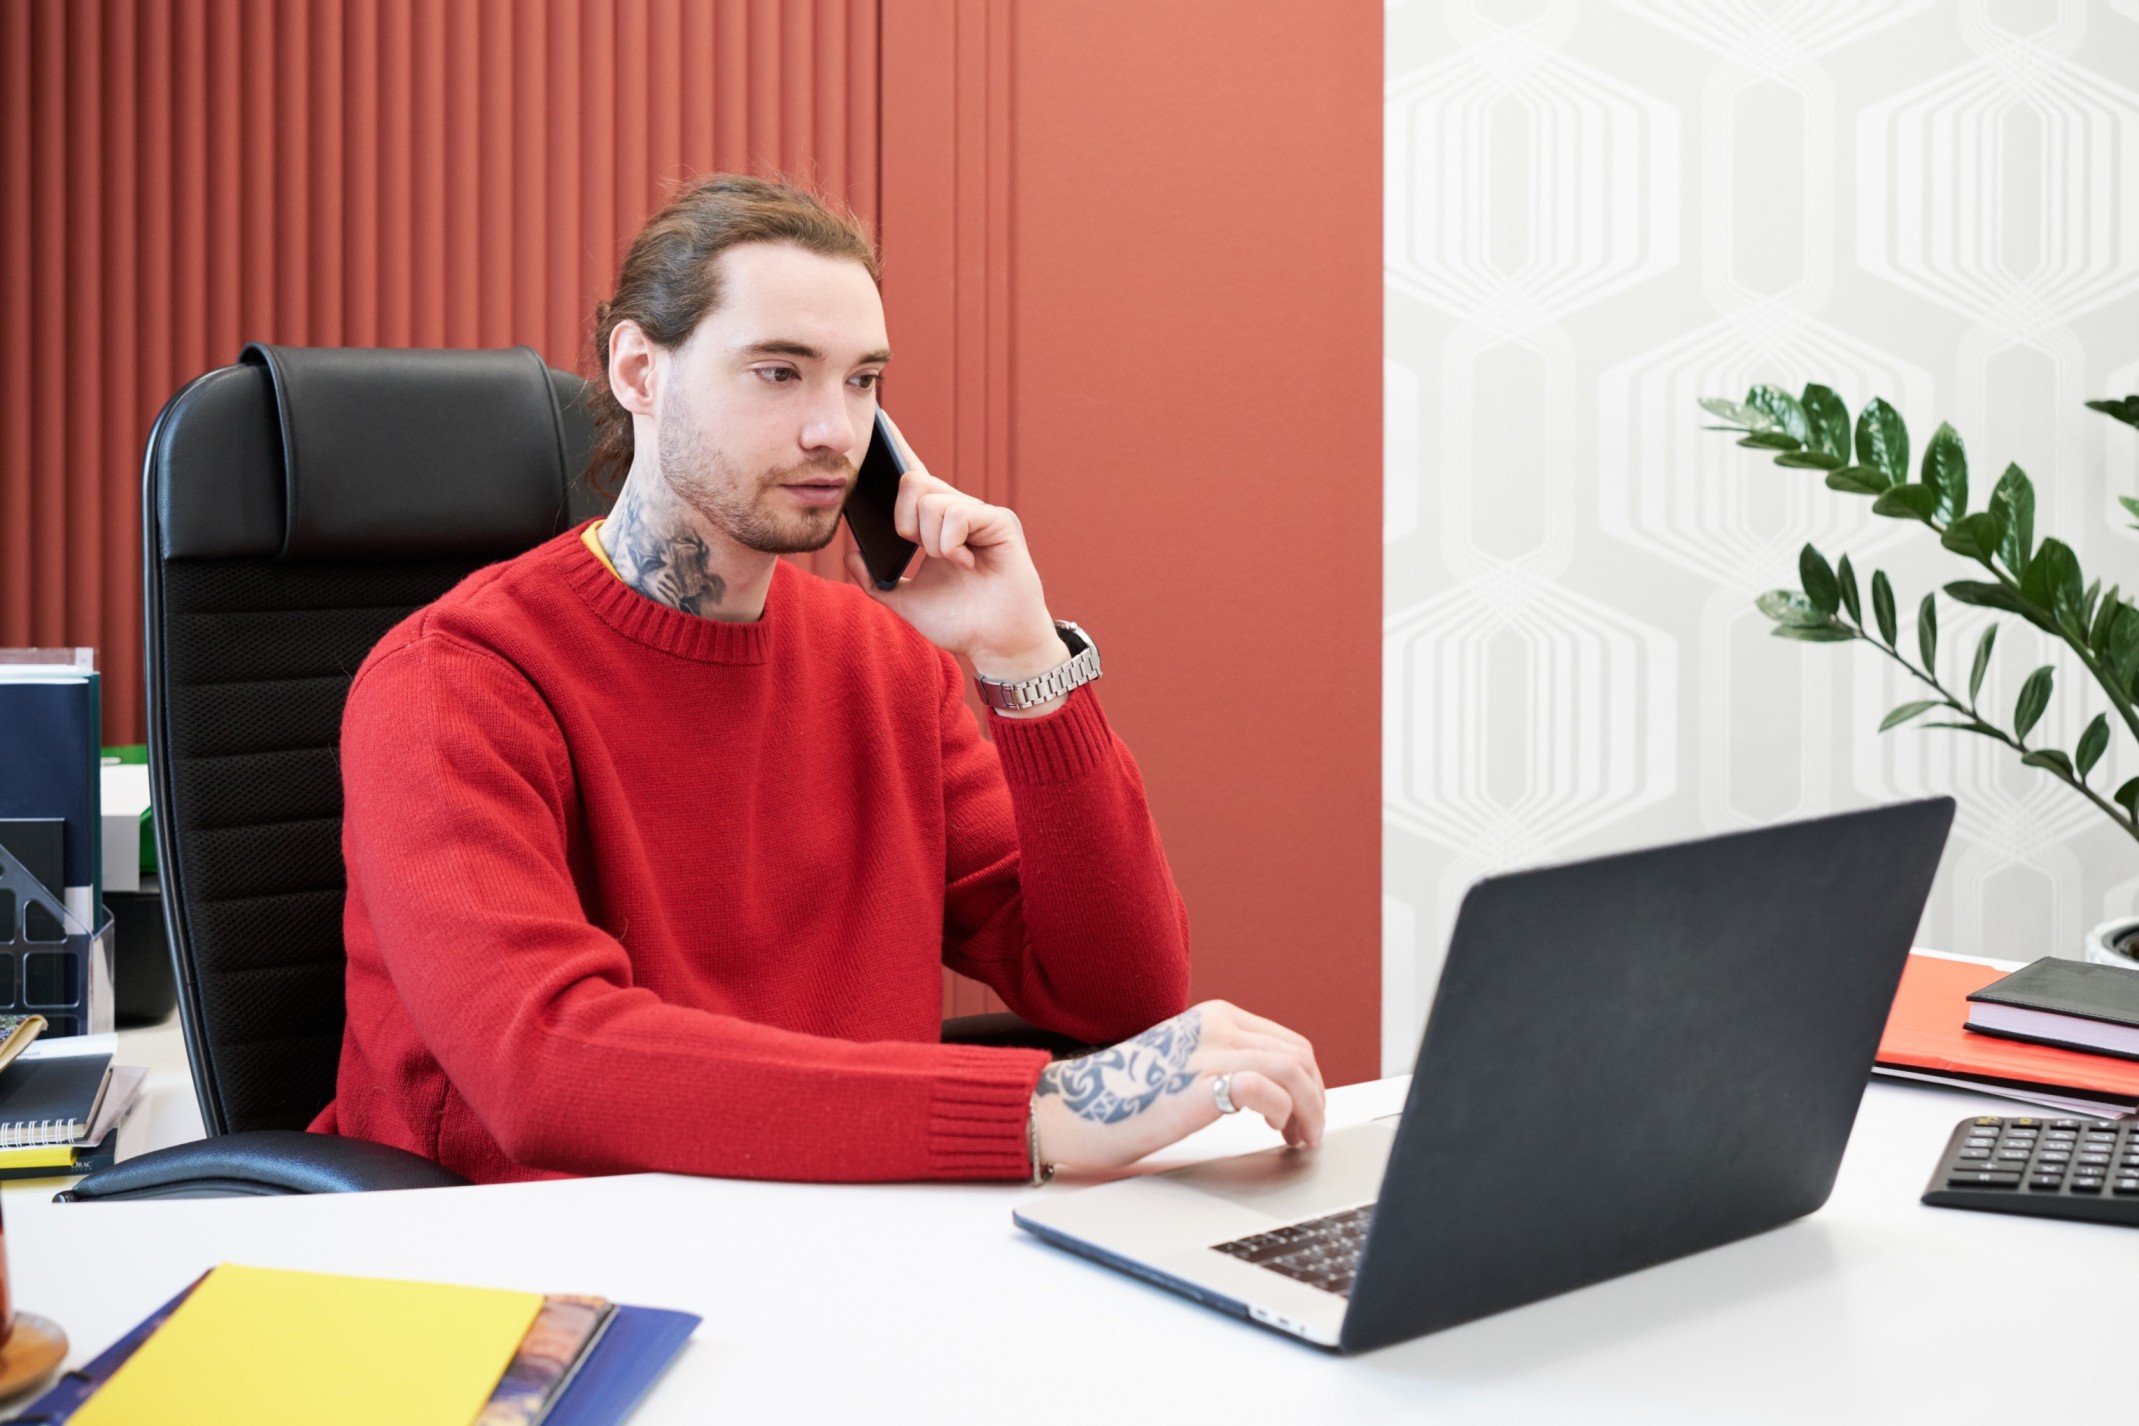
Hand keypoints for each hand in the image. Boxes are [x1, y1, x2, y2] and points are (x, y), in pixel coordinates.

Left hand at [840, 413, 1060, 677]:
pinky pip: (958, 513)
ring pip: (931, 500)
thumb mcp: (905, 601)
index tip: (880, 420)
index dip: (897, 447)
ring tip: (953, 563)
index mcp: (935, 524)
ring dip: (930, 541)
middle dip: (903, 520)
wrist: (995, 644)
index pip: (911, 477)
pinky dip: (951, 543)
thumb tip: (850, 556)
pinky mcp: (999, 522)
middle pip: (912, 482)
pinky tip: (967, 562)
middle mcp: (957, 511)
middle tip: (918, 551)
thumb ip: (875, 581)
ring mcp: (979, 514)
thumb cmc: (960, 622)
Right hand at [1030, 1001, 1325, 1171]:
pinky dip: (1282, 1111)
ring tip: (1299, 1139)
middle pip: (1298, 1055)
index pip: (1288, 1043)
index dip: (1309, 1083)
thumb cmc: (1119, 1098)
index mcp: (1214, 1017)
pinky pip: (1264, 1088)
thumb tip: (1267, 1094)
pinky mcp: (1197, 1084)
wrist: (1069, 1110)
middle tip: (1307, 1133)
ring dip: (1308, 1109)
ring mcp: (1206, 1052)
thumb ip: (1221, 1064)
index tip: (1306, 1114)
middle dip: (1315, 1098)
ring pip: (1292, 1069)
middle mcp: (1215, 1026)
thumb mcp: (1181, 1063)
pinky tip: (1272, 1131)